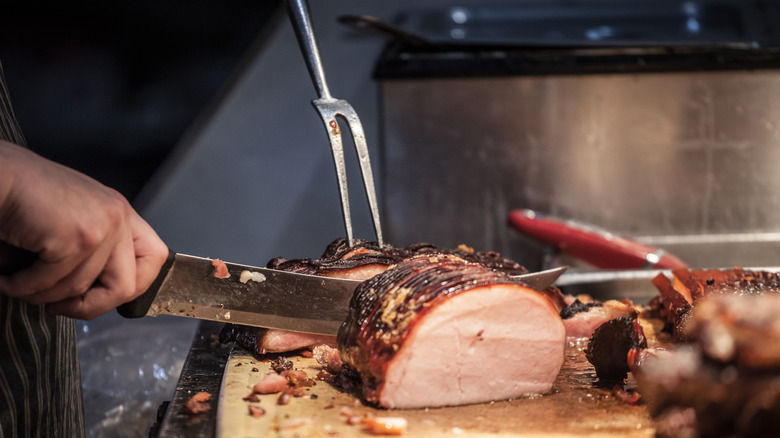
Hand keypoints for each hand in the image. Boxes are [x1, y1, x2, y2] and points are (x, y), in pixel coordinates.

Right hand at [0, 140, 167, 318]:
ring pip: (80, 290)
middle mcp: (118, 216)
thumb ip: (96, 250)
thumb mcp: (75, 219)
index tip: (100, 296)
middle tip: (57, 306)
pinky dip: (22, 288)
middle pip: (126, 287)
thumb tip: (102, 297)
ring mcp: (101, 226)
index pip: (155, 258)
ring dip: (43, 296)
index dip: (133, 286)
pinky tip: (7, 280)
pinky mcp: (77, 238)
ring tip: (20, 286)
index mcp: (120, 212)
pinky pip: (51, 284)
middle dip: (88, 308)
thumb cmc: (24, 197)